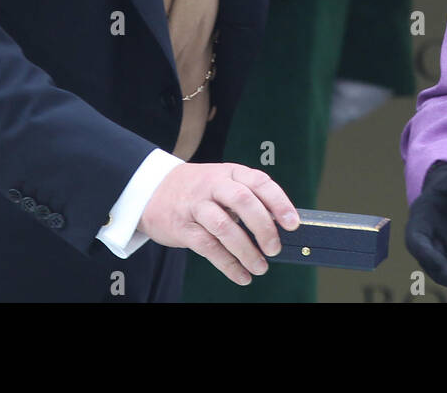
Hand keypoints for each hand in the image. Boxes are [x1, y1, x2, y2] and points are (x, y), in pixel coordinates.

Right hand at [139, 163, 298, 284]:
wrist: (153, 191)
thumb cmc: (200, 191)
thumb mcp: (224, 183)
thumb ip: (248, 198)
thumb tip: (279, 227)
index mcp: (231, 172)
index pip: (260, 182)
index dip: (279, 202)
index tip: (293, 224)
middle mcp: (214, 185)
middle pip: (243, 201)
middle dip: (263, 227)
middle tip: (275, 249)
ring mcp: (196, 205)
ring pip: (224, 226)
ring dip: (246, 250)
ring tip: (261, 267)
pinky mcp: (182, 226)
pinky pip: (207, 247)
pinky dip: (227, 264)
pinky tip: (241, 275)